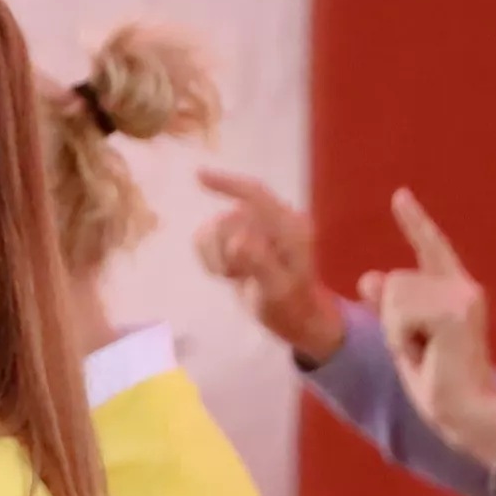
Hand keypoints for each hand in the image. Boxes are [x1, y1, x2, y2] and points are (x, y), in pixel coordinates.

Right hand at [190, 169, 347, 363]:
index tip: (199, 176)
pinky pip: (208, 240)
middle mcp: (271, 222)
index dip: (228, 183)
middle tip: (232, 277)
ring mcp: (254, 231)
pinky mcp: (239, 242)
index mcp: (289, 226)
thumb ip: (259, 264)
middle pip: (227, 219)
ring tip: (233, 277)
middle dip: (221, 249)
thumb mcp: (278, 289)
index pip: (255, 195)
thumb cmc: (293, 306)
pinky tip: (227, 273)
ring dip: (215, 256)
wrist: (296, 319)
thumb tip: (235, 242)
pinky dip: (210, 259)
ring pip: (214, 229)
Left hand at [362, 192, 495, 464]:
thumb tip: (369, 277)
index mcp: (455, 291)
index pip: (431, 247)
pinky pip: (399, 314)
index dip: (414, 221)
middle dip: (393, 321)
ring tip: (426, 353)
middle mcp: (463, 287)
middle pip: (394, 282)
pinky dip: (402, 340)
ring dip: (397, 332)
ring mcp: (462, 297)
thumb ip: (391, 307)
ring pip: (394, 296)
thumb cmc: (439, 381)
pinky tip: (428, 355)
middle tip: (422, 350)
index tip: (399, 195)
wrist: (466, 411)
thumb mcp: (405, 338)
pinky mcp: (454, 312)